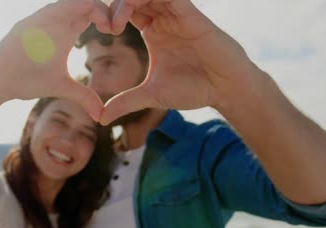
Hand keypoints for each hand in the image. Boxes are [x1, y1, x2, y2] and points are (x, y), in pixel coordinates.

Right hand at [0, 0, 111, 120]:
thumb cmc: (27, 80)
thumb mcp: (63, 87)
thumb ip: (84, 96)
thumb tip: (101, 115)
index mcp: (66, 30)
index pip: (91, 11)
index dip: (107, 16)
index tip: (115, 32)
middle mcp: (56, 20)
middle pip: (85, 0)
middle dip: (105, 9)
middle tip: (115, 27)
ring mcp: (43, 19)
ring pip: (72, 1)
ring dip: (92, 7)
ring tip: (106, 24)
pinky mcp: (31, 22)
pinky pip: (54, 9)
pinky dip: (72, 10)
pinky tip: (85, 18)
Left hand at [100, 0, 261, 124]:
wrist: (224, 90)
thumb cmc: (193, 89)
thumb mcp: (152, 95)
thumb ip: (125, 102)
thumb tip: (100, 119)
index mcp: (151, 31)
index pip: (125, 9)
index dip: (110, 14)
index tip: (104, 31)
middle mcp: (163, 18)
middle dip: (115, 5)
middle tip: (107, 26)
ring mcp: (177, 14)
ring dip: (128, 0)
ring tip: (116, 22)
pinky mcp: (191, 14)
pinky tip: (136, 10)